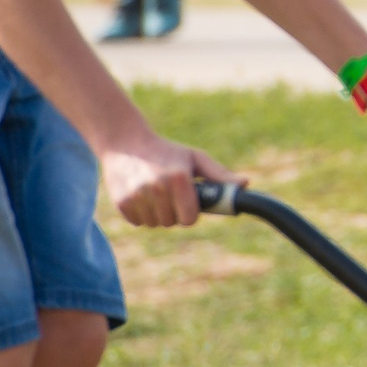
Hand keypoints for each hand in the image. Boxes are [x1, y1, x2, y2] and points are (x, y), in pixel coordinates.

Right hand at [102, 131, 233, 227]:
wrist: (125, 143)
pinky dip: (141, 213)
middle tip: (169, 193)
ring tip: (154, 192)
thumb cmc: (167, 152)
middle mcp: (157, 187)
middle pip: (172, 222)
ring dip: (157, 213)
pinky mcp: (122, 202)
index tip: (187, 202)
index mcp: (178, 177)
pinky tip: (140, 194)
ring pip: (155, 224)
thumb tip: (245, 184)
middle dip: (174, 212)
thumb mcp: (194, 158)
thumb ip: (219, 175)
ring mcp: (137, 196)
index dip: (190, 212)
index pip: (190, 218)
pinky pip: (138, 222)